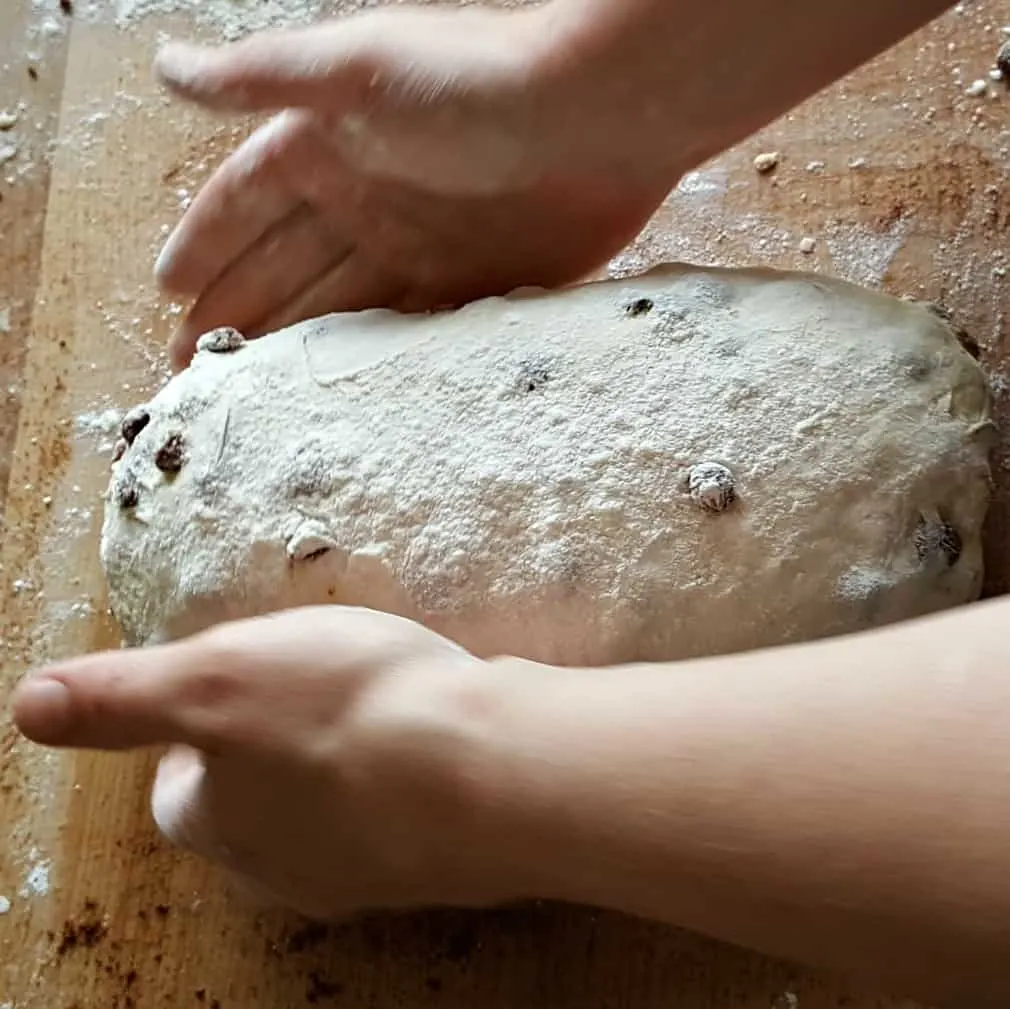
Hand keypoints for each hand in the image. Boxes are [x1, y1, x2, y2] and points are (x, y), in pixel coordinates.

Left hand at [12, 607, 528, 918]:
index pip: (180, 795)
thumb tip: (28, 707)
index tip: (237, 690)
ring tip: (373, 708)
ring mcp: (368, 877)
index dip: (196, 740)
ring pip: (330, 821)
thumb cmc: (336, 712)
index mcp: (219, 825)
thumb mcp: (212, 676)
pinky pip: (402, 817)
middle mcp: (284, 870)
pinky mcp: (437, 864)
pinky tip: (430, 737)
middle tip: (309, 691)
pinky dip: (403, 780)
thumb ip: (118, 696)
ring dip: (339, 770)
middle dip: (269, 759)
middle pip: (254, 816)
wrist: (482, 772)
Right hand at [151, 3, 681, 367]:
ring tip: (249, 399)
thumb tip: (164, 66)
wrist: (600, 118)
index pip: (244, 203)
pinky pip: (403, 334)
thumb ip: (260, 78)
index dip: (204, 244)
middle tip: (191, 371)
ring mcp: (416, 250)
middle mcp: (364, 201)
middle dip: (235, 316)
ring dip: (294, 351)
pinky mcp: (469, 288)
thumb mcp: (354, 68)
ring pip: (337, 311)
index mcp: (327, 147)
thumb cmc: (473, 81)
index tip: (165, 292)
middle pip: (282, 268)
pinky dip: (371, 365)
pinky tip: (341, 397)